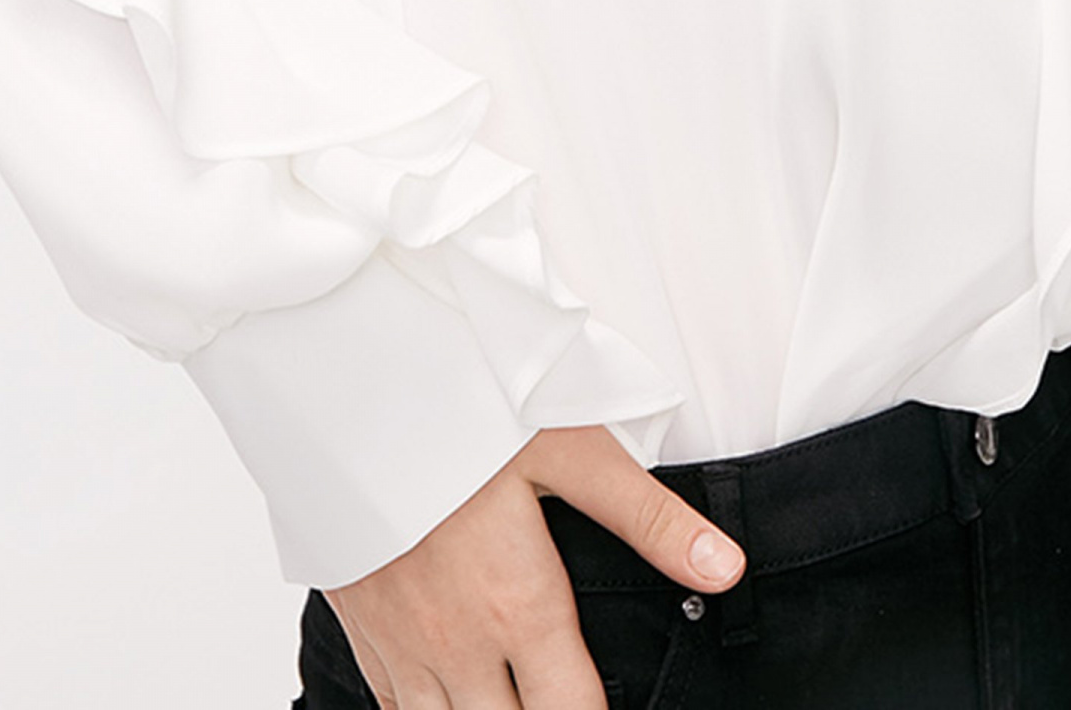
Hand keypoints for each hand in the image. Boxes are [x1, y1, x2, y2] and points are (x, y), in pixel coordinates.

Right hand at [319, 420, 746, 707]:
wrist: (345, 393)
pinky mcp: (360, 631)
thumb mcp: (570, 450)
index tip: (607, 705)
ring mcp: (403, 646)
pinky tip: (450, 695)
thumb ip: (648, 518)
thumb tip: (725, 569)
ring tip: (512, 697)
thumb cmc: (459, 409)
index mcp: (520, 609)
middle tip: (559, 691)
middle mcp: (460, 646)